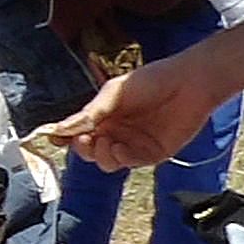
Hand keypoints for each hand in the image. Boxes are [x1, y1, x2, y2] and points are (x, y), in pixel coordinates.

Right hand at [43, 58, 215, 174]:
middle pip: (90, 151)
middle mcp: (116, 131)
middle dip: (83, 149)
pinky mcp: (152, 153)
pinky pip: (130, 162)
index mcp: (104, 115)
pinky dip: (121, 158)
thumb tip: (60, 129)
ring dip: (101, 156)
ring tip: (106, 143)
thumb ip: (90, 114)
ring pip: (108, 162)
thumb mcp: (113, 93)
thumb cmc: (150, 81)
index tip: (55, 139)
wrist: (188, 83)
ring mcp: (133, 144)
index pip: (79, 132)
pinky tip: (119, 148)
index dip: (66, 137)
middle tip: (83, 141)